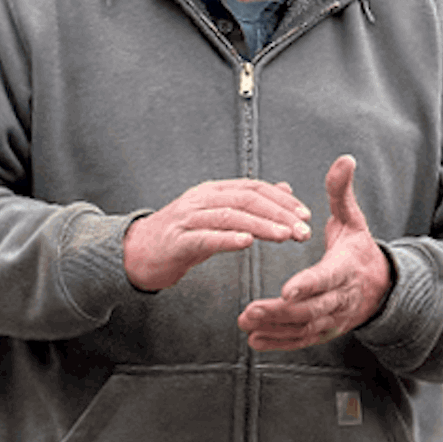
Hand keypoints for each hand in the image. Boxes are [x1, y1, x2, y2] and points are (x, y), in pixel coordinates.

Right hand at [124, 179, 311, 290]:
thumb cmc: (181, 236)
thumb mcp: (217, 214)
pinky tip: (247, 243)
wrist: (136, 254)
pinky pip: (205, 237)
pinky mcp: (177, 241)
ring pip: (231, 217)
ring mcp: (187, 219)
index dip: (283, 200)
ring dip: (262, 226)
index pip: (254, 188)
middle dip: (280, 214)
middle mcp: (201, 200)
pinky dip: (228, 239)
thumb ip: (250, 203)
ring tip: (286, 236)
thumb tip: (285, 188)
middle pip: (247, 200)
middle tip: (303, 230)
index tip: (306, 214)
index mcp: (213, 191)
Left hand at [238, 155, 392, 350]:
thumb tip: (344, 160)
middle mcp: (342, 297)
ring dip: (275, 329)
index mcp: (347, 268)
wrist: (382, 288)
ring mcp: (334, 318)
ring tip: (246, 323)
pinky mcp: (325, 331)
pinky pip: (302, 341)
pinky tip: (255, 340)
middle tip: (250, 310)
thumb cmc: (359, 250)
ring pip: (305, 328)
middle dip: (281, 312)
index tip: (287, 289)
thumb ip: (341, 193)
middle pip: (312, 310)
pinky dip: (280, 343)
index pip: (327, 278)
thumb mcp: (353, 220)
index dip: (309, 285)